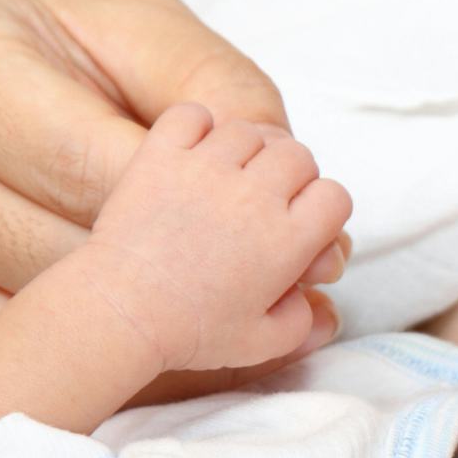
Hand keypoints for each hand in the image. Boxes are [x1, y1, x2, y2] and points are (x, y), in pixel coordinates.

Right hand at [0, 0, 337, 390]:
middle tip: (255, 273)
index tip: (274, 224)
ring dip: (142, 333)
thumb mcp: (130, 29)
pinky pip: (4, 370)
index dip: (197, 208)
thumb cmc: (43, 48)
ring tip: (200, 298)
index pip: (92, 169)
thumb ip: (221, 88)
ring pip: (38, 332)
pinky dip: (84, 366)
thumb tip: (297, 177)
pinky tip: (131, 331)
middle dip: (180, 275)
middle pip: (65, 261)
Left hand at [79, 104, 351, 371]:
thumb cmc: (192, 332)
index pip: (335, 196)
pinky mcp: (162, 156)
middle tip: (269, 199)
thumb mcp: (264, 343)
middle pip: (298, 156)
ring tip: (229, 178)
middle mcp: (254, 196)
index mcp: (287, 240)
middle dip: (292, 177)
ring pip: (248, 131)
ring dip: (247, 151)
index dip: (324, 209)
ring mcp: (207, 170)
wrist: (123, 313)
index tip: (304, 224)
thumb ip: (305, 320)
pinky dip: (197, 126)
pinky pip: (192, 115)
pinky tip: (193, 153)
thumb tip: (317, 302)